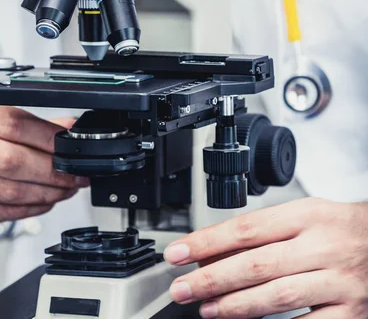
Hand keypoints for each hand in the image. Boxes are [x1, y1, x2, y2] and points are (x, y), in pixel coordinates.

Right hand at [0, 94, 87, 231]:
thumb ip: (28, 124)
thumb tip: (71, 129)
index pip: (15, 123)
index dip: (51, 139)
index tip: (72, 147)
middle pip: (14, 160)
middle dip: (53, 170)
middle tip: (75, 174)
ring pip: (12, 190)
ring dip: (48, 192)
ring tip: (66, 188)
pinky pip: (6, 211)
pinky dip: (33, 207)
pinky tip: (45, 200)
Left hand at [164, 198, 367, 317]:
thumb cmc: (335, 228)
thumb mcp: (299, 216)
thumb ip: (259, 233)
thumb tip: (208, 253)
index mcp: (306, 216)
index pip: (245, 230)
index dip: (205, 243)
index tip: (176, 254)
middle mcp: (322, 246)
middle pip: (256, 264)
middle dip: (211, 279)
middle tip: (182, 289)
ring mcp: (339, 281)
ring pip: (277, 296)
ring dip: (234, 306)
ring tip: (207, 309)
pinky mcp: (351, 311)